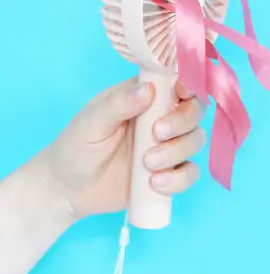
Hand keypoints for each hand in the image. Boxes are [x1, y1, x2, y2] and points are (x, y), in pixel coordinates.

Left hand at [44, 77, 205, 217]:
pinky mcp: (169, 172)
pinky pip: (190, 172)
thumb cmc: (76, 147)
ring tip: (148, 164)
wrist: (68, 191)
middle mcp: (161, 117)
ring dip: (177, 151)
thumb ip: (119, 104)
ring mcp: (168, 145)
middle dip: (182, 122)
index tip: (182, 94)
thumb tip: (148, 89)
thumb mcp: (91, 122)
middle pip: (195, 110)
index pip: (177, 82)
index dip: (188, 84)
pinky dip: (179, 179)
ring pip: (196, 140)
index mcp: (144, 96)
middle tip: (156, 134)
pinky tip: (155, 183)